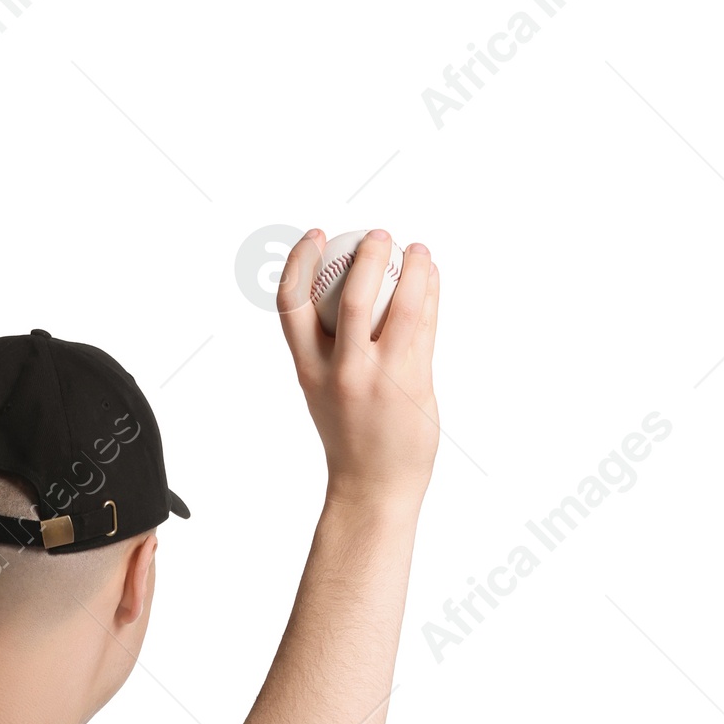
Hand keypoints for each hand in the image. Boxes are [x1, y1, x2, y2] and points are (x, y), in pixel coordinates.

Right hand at [276, 228, 440, 511]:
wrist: (373, 489)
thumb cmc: (349, 436)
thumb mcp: (323, 390)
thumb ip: (328, 348)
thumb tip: (344, 291)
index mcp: (309, 371)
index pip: (292, 304)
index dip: (299, 261)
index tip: (316, 236)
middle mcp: (342, 372)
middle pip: (351, 295)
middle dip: (368, 254)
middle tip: (380, 235)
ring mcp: (381, 379)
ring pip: (400, 305)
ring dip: (413, 268)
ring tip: (419, 251)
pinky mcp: (414, 384)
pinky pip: (425, 326)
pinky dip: (430, 294)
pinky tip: (432, 278)